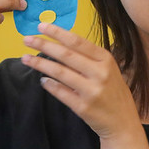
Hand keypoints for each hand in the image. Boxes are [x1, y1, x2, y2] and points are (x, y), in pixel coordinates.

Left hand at [22, 23, 141, 141]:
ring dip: (40, 64)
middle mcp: (100, 72)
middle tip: (27, 40)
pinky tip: (42, 80)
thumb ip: (89, 58)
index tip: (41, 26)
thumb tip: (60, 44)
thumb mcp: (109, 70)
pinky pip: (60, 92)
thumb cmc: (113, 92)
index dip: (57, 32)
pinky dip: (49, 85)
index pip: (77, 41)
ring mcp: (91, 91)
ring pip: (60, 72)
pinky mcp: (83, 107)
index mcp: (106, 59)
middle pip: (66, 54)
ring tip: (26, 58)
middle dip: (44, 45)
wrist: (123, 122)